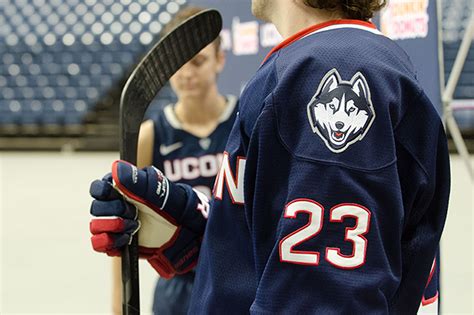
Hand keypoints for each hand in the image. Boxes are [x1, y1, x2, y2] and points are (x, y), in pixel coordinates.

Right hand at [89, 160, 208, 277]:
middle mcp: (116, 205)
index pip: (98, 188)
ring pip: (96, 226)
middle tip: (134, 213)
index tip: (114, 195)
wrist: (183, 230)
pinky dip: (110, 242)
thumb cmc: (172, 206)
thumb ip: (136, 180)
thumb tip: (116, 168)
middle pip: (96, 208)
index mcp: (122, 188)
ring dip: (114, 227)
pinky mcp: (117, 242)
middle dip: (114, 211)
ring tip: (135, 226)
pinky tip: (126, 239)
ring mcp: (115, 224)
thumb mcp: (157, 191)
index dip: (102, 192)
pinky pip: (99, 244)